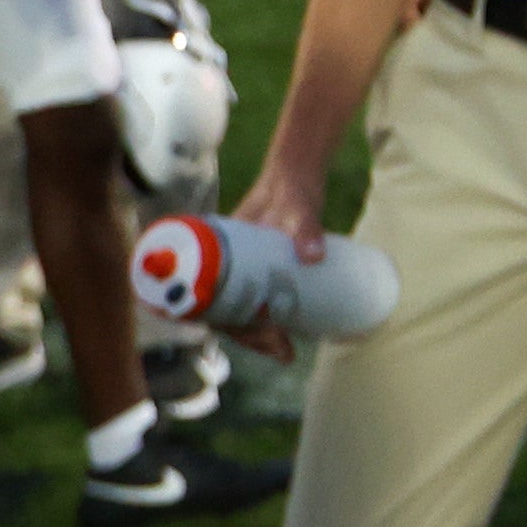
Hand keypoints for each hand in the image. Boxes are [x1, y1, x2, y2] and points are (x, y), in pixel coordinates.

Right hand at [225, 156, 330, 361]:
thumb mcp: (297, 209)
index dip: (231, 326)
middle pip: (227, 312)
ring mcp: (243, 269)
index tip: (257, 340)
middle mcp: (226, 266)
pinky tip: (284, 333)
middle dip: (251, 338)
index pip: (212, 302)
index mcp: (219, 255)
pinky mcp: (261, 270)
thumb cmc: (289, 190)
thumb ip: (305, 228)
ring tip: (286, 351)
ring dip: (258, 334)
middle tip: (284, 352)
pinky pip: (255, 300)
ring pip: (241, 310)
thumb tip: (314, 256)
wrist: (295, 174)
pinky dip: (265, 319)